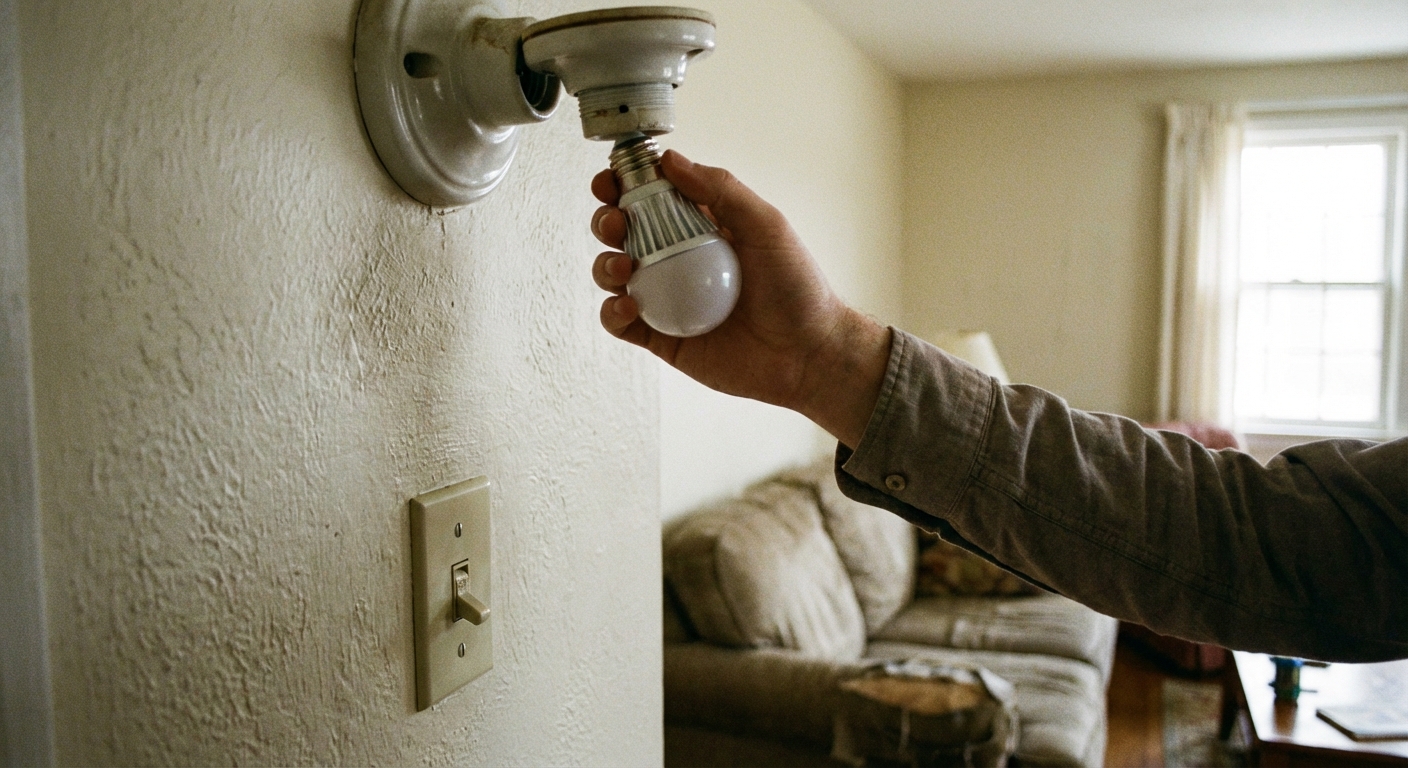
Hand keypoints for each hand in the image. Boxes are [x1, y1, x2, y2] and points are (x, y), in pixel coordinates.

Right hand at [589, 150, 890, 447]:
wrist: (808, 353)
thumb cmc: (797, 287)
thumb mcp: (766, 224)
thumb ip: (721, 189)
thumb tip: (670, 160)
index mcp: (699, 225)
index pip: (650, 196)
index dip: (624, 183)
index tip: (612, 180)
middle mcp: (676, 258)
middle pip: (622, 231)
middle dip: (606, 219)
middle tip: (615, 222)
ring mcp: (665, 298)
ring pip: (613, 274)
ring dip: (605, 264)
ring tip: (625, 267)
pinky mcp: (661, 336)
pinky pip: (620, 322)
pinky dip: (612, 312)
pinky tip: (628, 306)